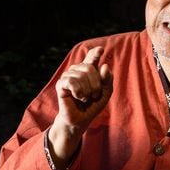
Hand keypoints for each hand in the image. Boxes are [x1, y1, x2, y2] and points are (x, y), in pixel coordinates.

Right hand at [48, 46, 112, 165]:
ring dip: (88, 91)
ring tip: (85, 98)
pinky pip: (72, 82)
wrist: (81, 119)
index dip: (95, 53)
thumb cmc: (93, 105)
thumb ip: (108, 80)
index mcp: (89, 70)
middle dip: (96, 84)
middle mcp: (77, 70)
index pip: (92, 57)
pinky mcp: (61, 84)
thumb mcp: (105, 93)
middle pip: (90, 68)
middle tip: (94, 96)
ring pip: (81, 75)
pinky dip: (79, 91)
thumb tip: (104, 66)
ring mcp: (68, 75)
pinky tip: (78, 97)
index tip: (100, 50)